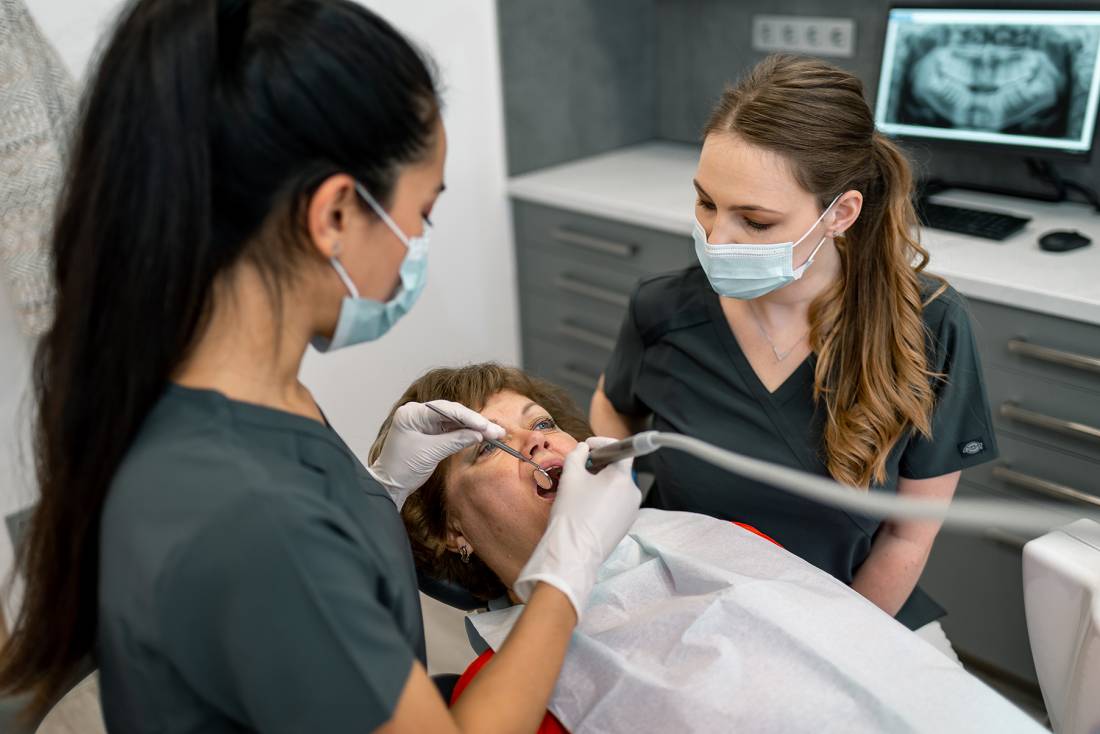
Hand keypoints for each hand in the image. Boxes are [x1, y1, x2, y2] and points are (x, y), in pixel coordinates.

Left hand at [369, 400, 504, 509]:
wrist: (390, 485)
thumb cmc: (401, 468)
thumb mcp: (430, 453)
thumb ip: (455, 440)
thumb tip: (479, 434)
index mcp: (412, 413)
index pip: (446, 410)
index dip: (469, 418)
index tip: (485, 426)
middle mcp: (418, 414)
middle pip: (452, 413)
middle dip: (475, 422)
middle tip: (495, 430)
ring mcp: (425, 423)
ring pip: (454, 421)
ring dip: (474, 428)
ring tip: (494, 433)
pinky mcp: (430, 433)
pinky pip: (451, 429)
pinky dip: (466, 434)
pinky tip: (481, 436)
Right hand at [513, 437, 640, 619]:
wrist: (574, 552)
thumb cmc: (572, 513)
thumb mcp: (570, 477)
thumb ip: (577, 455)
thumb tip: (583, 449)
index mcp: (622, 478)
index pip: (621, 449)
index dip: (603, 443)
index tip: (588, 447)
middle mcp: (633, 492)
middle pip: (618, 470)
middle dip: (600, 466)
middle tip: (579, 470)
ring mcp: (631, 510)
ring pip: (617, 488)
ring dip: (601, 484)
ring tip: (580, 492)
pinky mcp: (626, 524)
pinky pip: (617, 504)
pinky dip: (604, 500)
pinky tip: (586, 508)